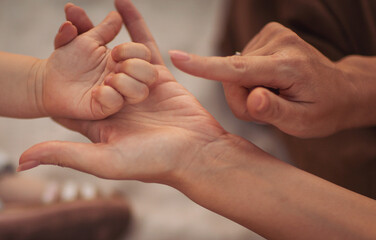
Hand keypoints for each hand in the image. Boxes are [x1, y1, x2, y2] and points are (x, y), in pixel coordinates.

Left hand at [18, 0, 226, 182]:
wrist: (196, 153)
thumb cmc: (152, 162)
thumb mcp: (105, 161)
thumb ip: (65, 154)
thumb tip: (22, 160)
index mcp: (100, 120)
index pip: (71, 95)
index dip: (57, 75)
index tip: (47, 55)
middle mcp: (118, 103)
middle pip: (93, 67)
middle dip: (80, 43)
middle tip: (68, 18)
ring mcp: (139, 88)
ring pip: (118, 54)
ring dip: (109, 37)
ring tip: (99, 22)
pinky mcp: (160, 77)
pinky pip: (145, 46)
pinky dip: (135, 25)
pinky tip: (122, 5)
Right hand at [170, 22, 357, 137]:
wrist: (339, 89)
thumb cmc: (322, 109)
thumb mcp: (304, 122)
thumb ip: (276, 112)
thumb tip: (252, 97)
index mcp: (288, 67)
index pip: (239, 69)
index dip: (205, 66)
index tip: (177, 57)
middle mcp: (279, 43)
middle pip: (232, 77)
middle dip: (242, 99)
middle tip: (266, 107)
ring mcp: (272, 35)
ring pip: (234, 71)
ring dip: (246, 89)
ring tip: (272, 95)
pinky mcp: (266, 35)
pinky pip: (239, 63)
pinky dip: (249, 78)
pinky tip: (270, 82)